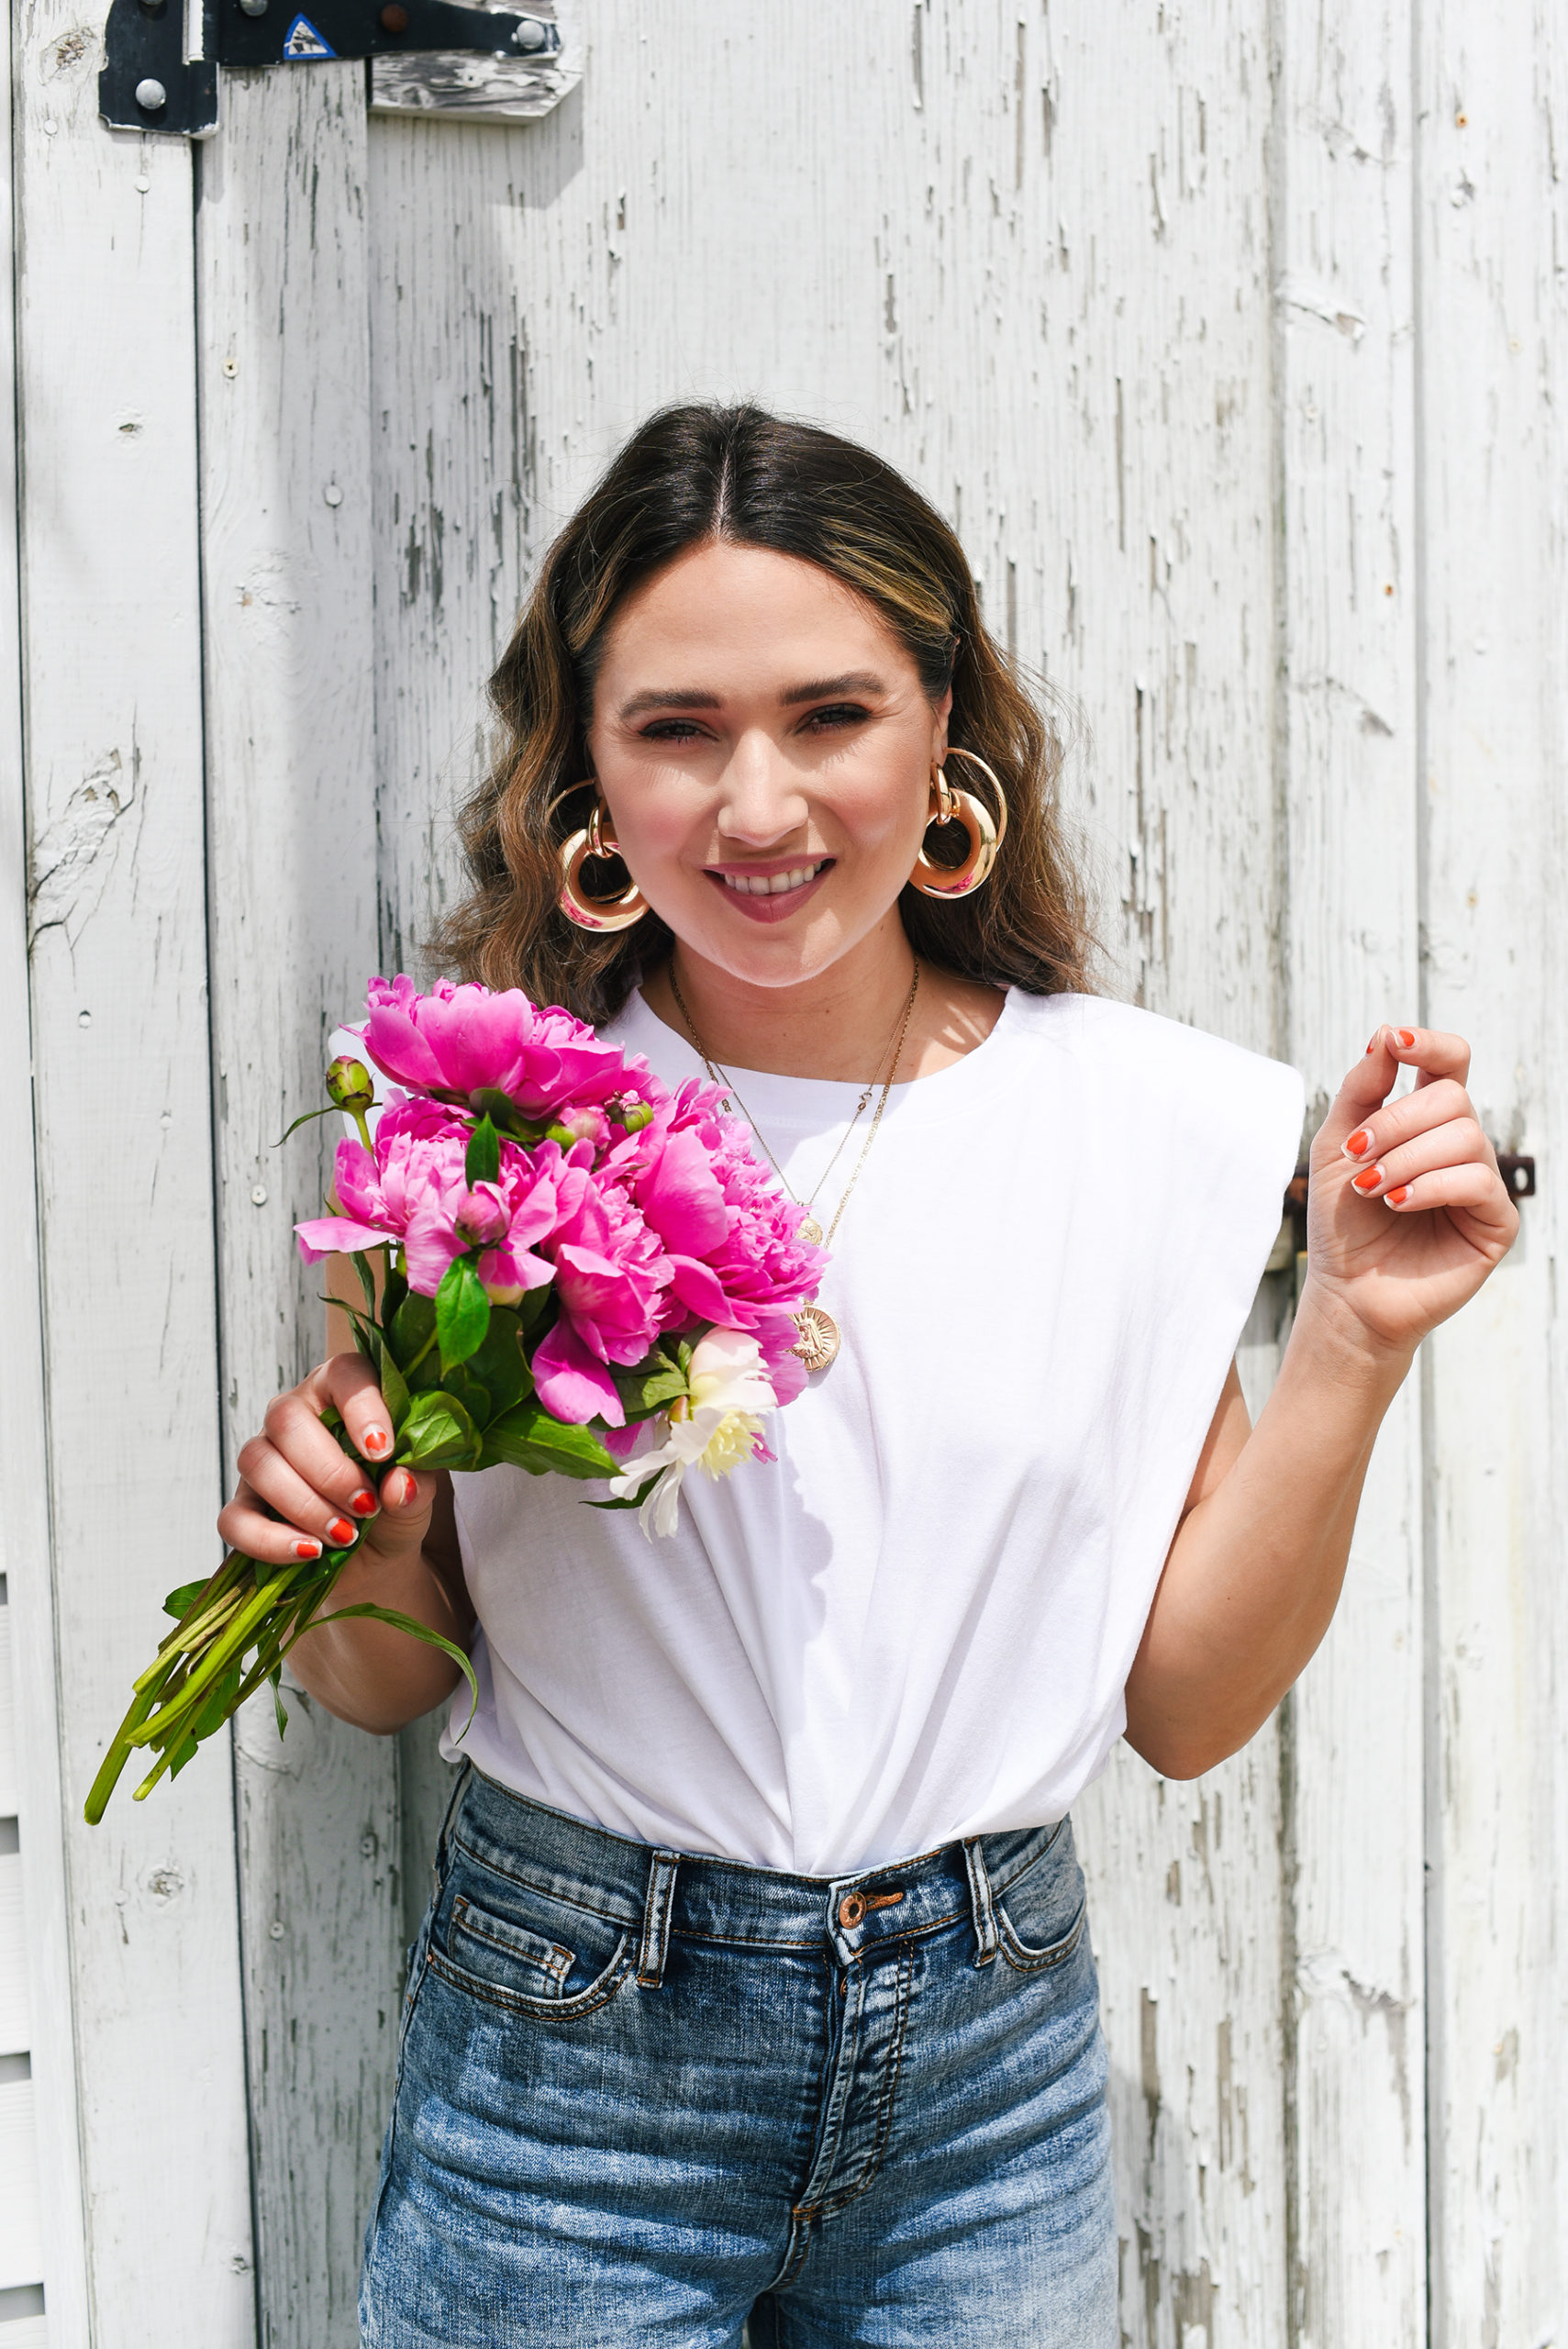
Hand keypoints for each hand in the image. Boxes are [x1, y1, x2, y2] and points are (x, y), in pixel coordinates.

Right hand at [217, 1354, 435, 1570]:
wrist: (378, 1555)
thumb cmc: (396, 1504)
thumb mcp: (418, 1494)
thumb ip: (416, 1484)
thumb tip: (399, 1485)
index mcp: (342, 1393)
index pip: (343, 1374)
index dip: (361, 1408)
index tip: (382, 1451)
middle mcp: (295, 1416)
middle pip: (287, 1419)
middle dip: (330, 1470)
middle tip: (367, 1507)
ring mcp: (264, 1459)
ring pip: (257, 1463)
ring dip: (304, 1505)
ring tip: (345, 1534)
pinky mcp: (245, 1505)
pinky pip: (235, 1518)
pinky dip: (270, 1540)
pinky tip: (309, 1551)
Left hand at [1301, 1024, 1518, 1361]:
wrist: (1346, 1293)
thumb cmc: (1342, 1224)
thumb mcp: (1337, 1146)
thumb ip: (1361, 1091)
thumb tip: (1387, 1035)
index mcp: (1426, 1124)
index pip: (1450, 1065)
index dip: (1431, 1045)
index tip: (1398, 1042)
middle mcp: (1460, 1147)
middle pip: (1453, 1097)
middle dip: (1398, 1121)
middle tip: (1360, 1154)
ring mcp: (1482, 1183)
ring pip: (1465, 1136)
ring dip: (1407, 1158)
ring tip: (1373, 1190)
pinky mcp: (1495, 1222)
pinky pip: (1478, 1181)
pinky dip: (1430, 1186)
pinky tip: (1397, 1203)